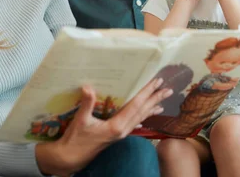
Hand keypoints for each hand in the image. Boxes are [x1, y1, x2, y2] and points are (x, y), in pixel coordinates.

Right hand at [37, 79, 171, 175]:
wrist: (72, 157)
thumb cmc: (76, 139)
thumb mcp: (80, 119)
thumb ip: (87, 103)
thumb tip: (88, 87)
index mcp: (116, 125)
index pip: (135, 106)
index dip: (146, 93)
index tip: (155, 82)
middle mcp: (123, 130)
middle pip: (142, 112)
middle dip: (154, 99)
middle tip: (167, 89)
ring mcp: (121, 134)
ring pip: (140, 118)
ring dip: (151, 108)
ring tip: (162, 102)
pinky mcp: (117, 135)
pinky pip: (134, 124)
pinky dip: (142, 118)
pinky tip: (145, 118)